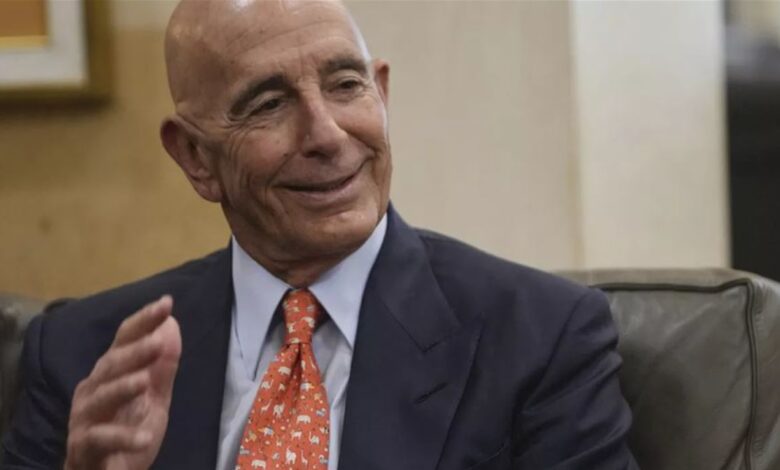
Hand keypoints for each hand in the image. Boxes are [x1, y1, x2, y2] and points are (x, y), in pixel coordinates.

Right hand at [64, 296, 181, 469]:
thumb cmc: (127, 431)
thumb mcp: (154, 399)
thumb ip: (162, 367)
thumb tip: (172, 326)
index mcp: (109, 374)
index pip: (123, 340)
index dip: (143, 321)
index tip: (166, 303)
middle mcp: (92, 390)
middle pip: (110, 365)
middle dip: (134, 352)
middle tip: (158, 341)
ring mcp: (85, 418)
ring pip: (100, 397)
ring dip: (122, 388)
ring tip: (144, 382)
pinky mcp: (83, 446)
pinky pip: (100, 438)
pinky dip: (122, 436)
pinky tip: (144, 435)